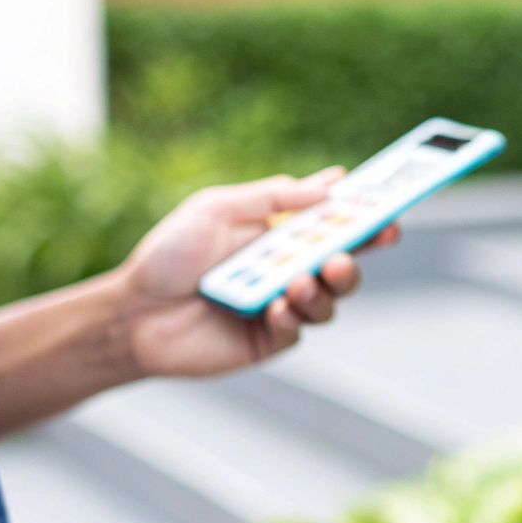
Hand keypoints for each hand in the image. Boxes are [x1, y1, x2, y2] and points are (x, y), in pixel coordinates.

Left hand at [114, 168, 400, 379]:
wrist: (132, 313)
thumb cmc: (169, 255)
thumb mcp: (217, 208)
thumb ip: (273, 196)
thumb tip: (330, 183)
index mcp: (281, 232)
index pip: (335, 221)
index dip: (365, 215)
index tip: (389, 208)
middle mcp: (289, 267)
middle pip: (346, 262)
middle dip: (358, 256)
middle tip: (346, 255)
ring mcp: (283, 304)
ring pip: (330, 300)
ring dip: (322, 290)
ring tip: (297, 284)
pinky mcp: (270, 339)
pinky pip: (299, 330)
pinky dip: (292, 317)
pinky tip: (273, 309)